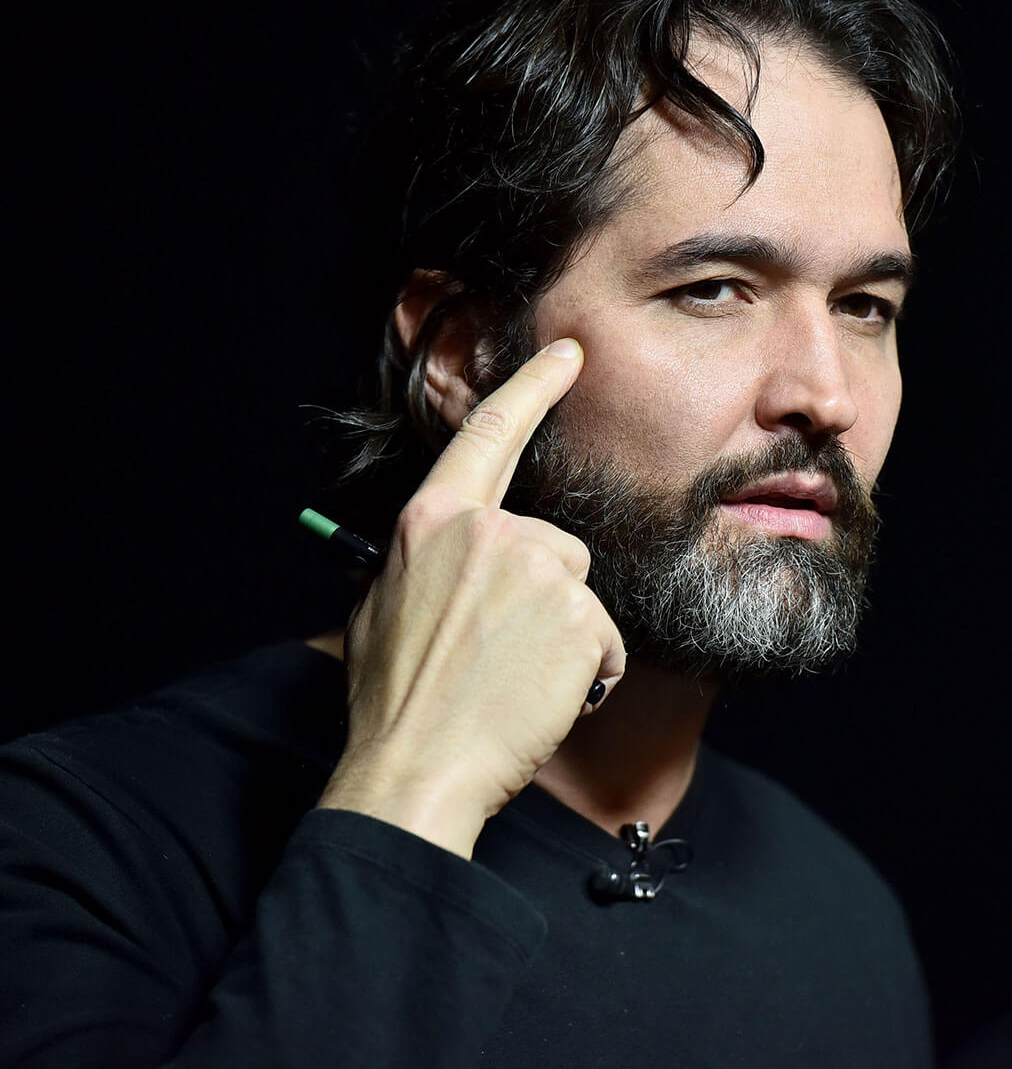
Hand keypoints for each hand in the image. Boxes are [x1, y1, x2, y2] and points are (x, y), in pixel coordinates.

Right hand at [317, 338, 625, 857]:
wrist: (416, 770)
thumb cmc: (394, 696)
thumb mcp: (380, 605)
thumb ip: (420, 559)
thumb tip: (443, 547)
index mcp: (433, 521)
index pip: (490, 432)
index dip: (532, 386)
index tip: (567, 352)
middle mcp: (487, 531)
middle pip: (553, 542)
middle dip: (542, 595)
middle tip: (498, 651)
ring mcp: (536, 570)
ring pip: (579, 591)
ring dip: (564, 636)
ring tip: (515, 679)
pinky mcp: (577, 616)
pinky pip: (604, 639)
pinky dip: (588, 671)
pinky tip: (544, 696)